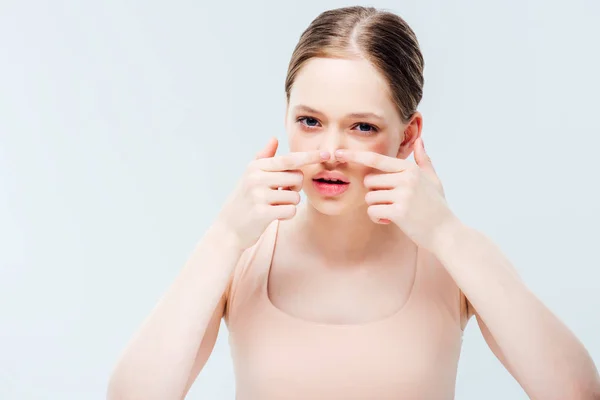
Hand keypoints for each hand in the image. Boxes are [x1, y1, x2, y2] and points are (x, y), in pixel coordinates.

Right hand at [217, 137, 328, 249]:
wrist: (228, 229)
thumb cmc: (244, 201)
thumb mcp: (250, 176)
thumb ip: (263, 157)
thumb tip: (274, 138)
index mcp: (255, 167)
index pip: (289, 159)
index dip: (309, 156)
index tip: (327, 153)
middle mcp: (256, 178)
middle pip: (297, 178)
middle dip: (295, 187)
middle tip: (279, 193)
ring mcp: (259, 196)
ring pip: (296, 196)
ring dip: (289, 203)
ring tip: (272, 206)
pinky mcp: (263, 213)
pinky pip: (291, 210)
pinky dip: (286, 214)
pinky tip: (272, 216)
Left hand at [335, 137, 457, 251]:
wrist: (446, 233)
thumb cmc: (438, 207)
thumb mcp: (433, 180)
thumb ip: (424, 160)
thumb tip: (419, 140)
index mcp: (410, 169)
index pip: (377, 160)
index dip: (356, 156)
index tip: (339, 153)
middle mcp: (406, 179)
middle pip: (369, 181)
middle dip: (375, 194)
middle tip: (391, 203)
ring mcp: (403, 195)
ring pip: (370, 198)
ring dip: (377, 208)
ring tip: (395, 213)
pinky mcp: (398, 212)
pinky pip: (373, 211)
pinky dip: (378, 218)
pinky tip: (391, 221)